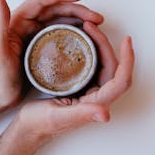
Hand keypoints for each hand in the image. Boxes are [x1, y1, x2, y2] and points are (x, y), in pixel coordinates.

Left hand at [0, 0, 103, 109]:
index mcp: (18, 20)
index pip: (43, 0)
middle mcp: (29, 24)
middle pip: (58, 9)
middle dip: (79, 9)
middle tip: (96, 18)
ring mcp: (38, 35)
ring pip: (63, 20)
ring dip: (81, 19)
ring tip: (97, 24)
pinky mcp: (45, 47)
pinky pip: (64, 34)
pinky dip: (77, 32)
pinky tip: (88, 36)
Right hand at [16, 22, 134, 139]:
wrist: (26, 129)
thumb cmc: (39, 125)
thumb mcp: (58, 117)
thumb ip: (82, 114)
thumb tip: (106, 115)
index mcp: (97, 104)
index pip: (121, 80)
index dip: (127, 60)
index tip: (127, 39)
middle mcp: (98, 96)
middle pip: (113, 67)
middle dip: (106, 44)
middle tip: (92, 26)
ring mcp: (91, 90)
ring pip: (104, 63)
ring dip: (100, 45)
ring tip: (88, 28)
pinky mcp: (82, 85)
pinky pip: (94, 64)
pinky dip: (91, 49)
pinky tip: (82, 39)